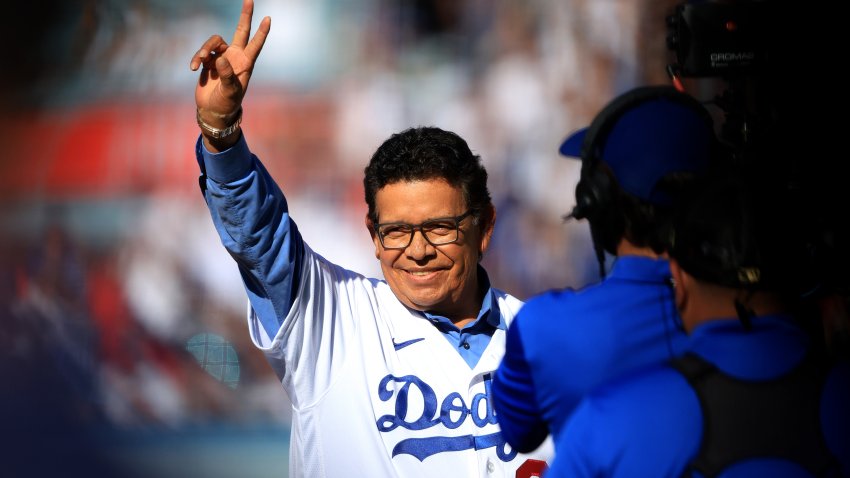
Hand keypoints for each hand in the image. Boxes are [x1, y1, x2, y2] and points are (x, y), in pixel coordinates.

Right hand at [190, 0, 270, 148]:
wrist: (213, 110)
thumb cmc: (227, 103)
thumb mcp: (230, 92)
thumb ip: (227, 75)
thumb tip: (219, 58)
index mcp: (245, 64)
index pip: (255, 44)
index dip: (262, 32)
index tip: (268, 19)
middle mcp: (235, 57)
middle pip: (241, 31)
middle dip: (246, 16)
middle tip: (250, 0)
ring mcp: (221, 57)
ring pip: (214, 41)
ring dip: (204, 48)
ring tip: (199, 62)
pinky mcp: (208, 61)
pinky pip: (202, 52)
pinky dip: (196, 58)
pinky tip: (193, 69)